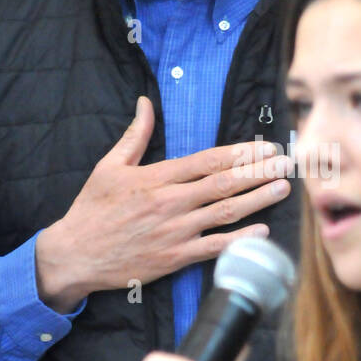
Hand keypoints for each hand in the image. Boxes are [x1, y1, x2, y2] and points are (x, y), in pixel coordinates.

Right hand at [35, 96, 292, 311]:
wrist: (74, 255)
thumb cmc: (92, 210)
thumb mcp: (109, 166)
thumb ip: (135, 135)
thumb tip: (145, 103)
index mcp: (156, 178)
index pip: (208, 160)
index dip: (241, 152)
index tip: (264, 146)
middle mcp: (170, 203)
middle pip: (224, 183)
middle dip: (259, 171)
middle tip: (286, 162)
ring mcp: (174, 232)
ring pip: (225, 213)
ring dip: (258, 200)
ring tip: (282, 188)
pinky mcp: (174, 258)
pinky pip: (215, 247)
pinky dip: (240, 239)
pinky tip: (263, 230)